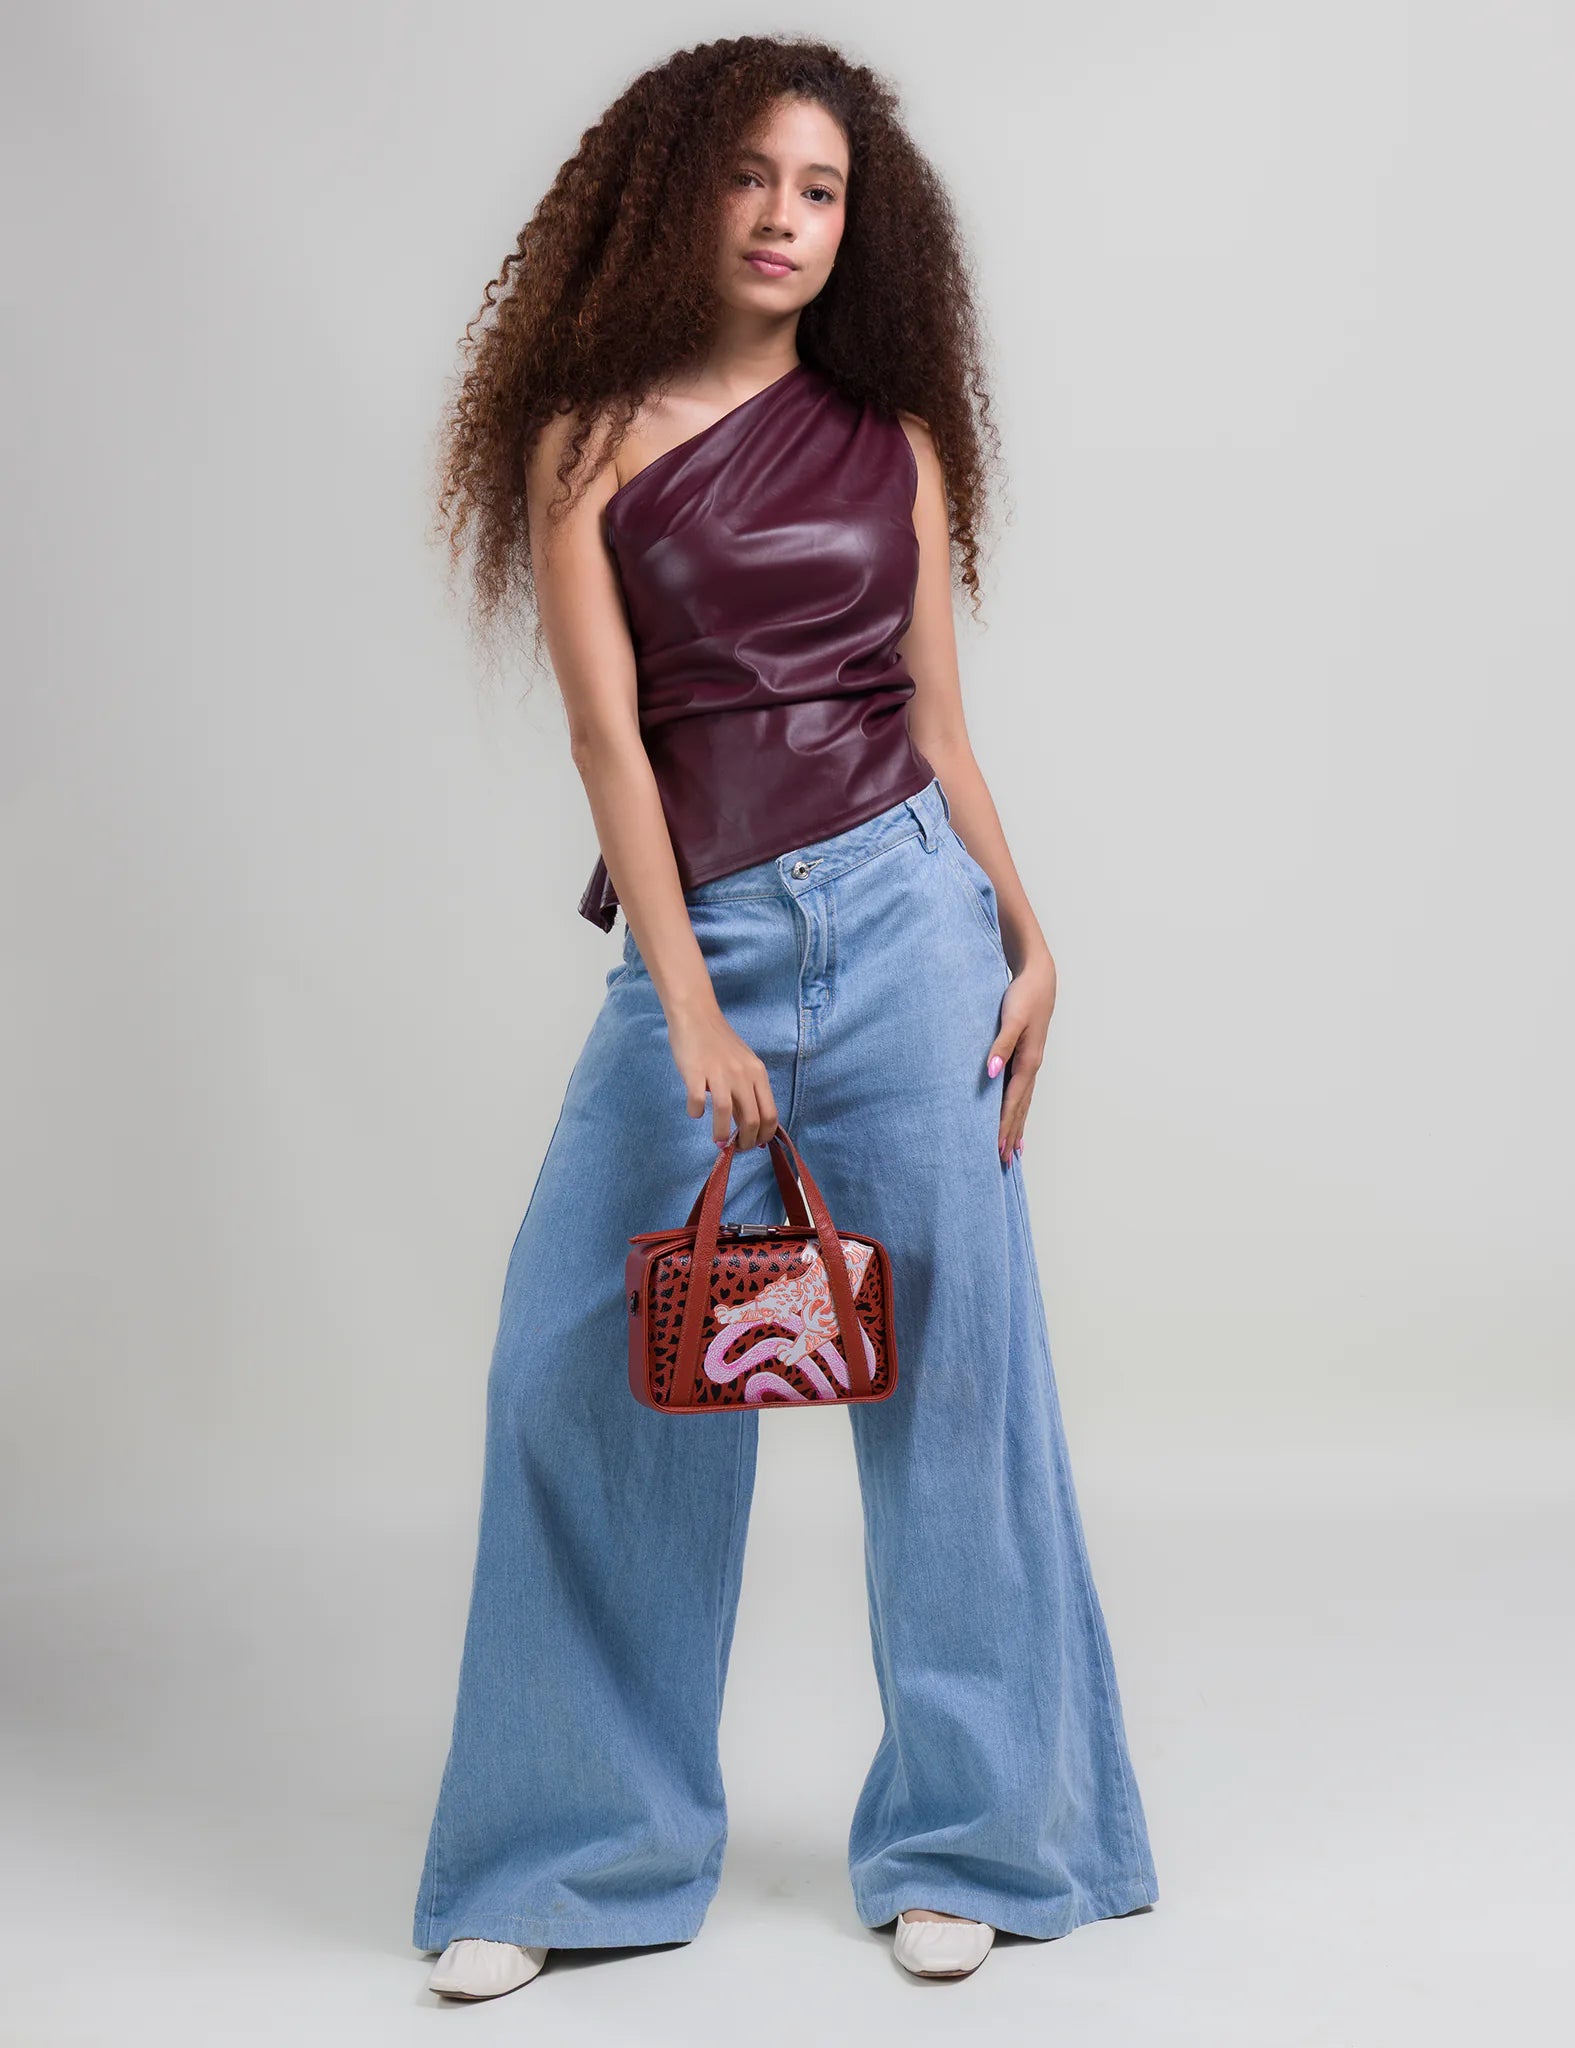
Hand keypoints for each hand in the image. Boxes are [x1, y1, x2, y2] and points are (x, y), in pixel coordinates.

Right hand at [667, 1004, 779, 1148]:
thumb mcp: (743, 1065)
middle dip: (745, 1142)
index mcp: (758, 1074)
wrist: (697, 1016)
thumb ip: (749, 1089)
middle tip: (735, 1147)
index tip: (755, 1144)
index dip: (765, 1136)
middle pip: (752, 1120)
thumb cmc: (720, 1043)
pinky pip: (698, 1102)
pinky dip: (696, 1112)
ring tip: (718, 1141)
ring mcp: (719, 1074)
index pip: (770, 1114)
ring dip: (722, 1134)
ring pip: (726, 1115)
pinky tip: (695, 1112)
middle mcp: (743, 1075)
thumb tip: (752, 1124)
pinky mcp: (696, 1073)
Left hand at [986, 948, 1056, 1163]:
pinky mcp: (1027, 1056)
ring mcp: (1031, 1062)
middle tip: (1003, 1161)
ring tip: (1012, 1150)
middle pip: (1020, 1108)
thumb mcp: (1010, 1019)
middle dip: (1012, 1135)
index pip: (1013, 1102)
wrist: (1039, 977)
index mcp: (1028, 1061)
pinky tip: (1014, 1115)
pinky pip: (1022, 1090)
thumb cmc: (1024, 996)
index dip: (1005, 1126)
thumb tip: (991, 1073)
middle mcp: (1032, 1066)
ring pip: (1023, 1102)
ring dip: (1017, 1126)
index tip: (997, 1148)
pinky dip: (1018, 1108)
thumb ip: (1000, 1046)